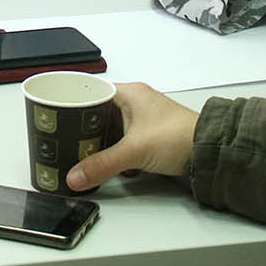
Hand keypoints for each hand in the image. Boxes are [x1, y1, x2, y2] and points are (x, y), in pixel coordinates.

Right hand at [65, 83, 198, 191]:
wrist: (210, 152)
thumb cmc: (180, 136)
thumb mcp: (133, 151)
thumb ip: (102, 164)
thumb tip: (76, 175)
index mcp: (129, 93)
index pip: (92, 90)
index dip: (74, 100)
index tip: (56, 110)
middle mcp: (135, 102)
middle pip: (99, 110)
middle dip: (82, 124)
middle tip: (62, 134)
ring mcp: (142, 119)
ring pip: (110, 126)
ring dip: (98, 139)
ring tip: (78, 148)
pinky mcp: (149, 136)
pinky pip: (122, 139)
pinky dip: (113, 149)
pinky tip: (103, 159)